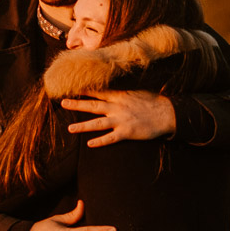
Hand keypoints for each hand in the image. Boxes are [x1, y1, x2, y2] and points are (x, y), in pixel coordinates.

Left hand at [61, 90, 175, 147]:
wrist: (167, 113)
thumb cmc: (154, 102)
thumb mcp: (137, 91)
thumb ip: (124, 91)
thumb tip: (114, 88)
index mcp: (120, 95)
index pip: (98, 90)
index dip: (84, 89)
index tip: (71, 86)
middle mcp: (118, 107)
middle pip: (93, 105)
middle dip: (77, 104)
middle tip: (63, 103)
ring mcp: (121, 120)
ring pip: (98, 123)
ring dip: (83, 126)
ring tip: (70, 129)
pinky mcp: (127, 132)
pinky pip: (110, 138)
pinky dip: (100, 141)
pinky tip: (89, 144)